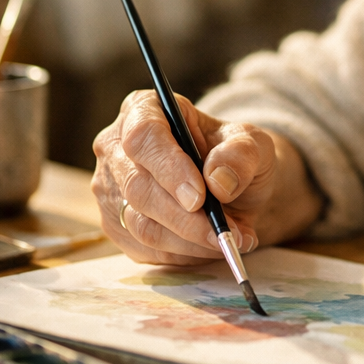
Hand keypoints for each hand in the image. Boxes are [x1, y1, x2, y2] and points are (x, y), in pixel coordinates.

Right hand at [92, 90, 322, 264]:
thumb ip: (241, 154)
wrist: (229, 187)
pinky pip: (143, 248)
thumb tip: (219, 180)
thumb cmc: (234, 156)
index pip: (144, 135)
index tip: (199, 197)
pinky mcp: (116, 225)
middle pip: (138, 186)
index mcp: (145, 109)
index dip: (169, 167)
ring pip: (140, 223)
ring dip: (188, 239)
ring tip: (229, 239)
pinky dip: (182, 254)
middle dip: (184, 216)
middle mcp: (116, 147)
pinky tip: (210, 247)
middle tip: (223, 231)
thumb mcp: (252, 144)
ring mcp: (111, 188)